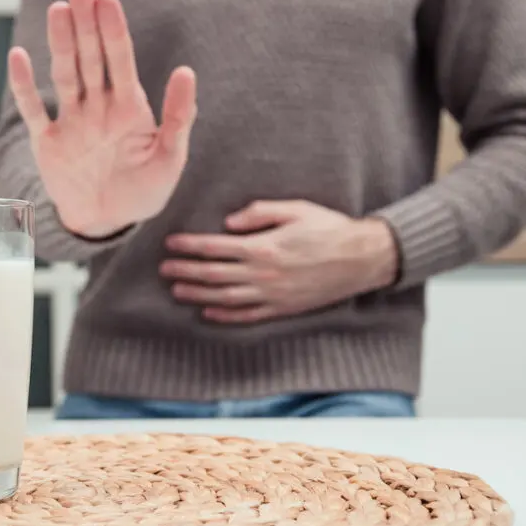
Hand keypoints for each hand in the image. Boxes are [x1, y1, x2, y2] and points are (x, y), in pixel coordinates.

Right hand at [7, 0, 197, 237]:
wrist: (109, 222)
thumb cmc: (144, 191)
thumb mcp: (170, 157)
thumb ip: (179, 117)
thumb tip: (186, 71)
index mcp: (129, 106)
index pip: (121, 59)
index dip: (114, 29)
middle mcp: (98, 106)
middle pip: (91, 58)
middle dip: (86, 25)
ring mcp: (71, 121)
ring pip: (64, 74)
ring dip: (60, 44)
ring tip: (58, 12)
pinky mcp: (48, 142)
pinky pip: (34, 110)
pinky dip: (24, 87)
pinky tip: (18, 57)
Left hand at [161, 200, 398, 322]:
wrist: (362, 258)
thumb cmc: (329, 228)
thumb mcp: (295, 209)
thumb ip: (259, 213)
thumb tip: (228, 223)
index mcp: (264, 247)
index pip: (215, 247)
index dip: (190, 246)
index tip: (171, 243)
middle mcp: (263, 274)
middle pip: (213, 275)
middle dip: (185, 271)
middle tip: (164, 269)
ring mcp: (272, 295)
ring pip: (225, 298)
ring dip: (198, 295)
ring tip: (177, 291)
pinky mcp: (282, 308)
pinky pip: (247, 315)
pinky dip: (225, 315)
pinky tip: (208, 312)